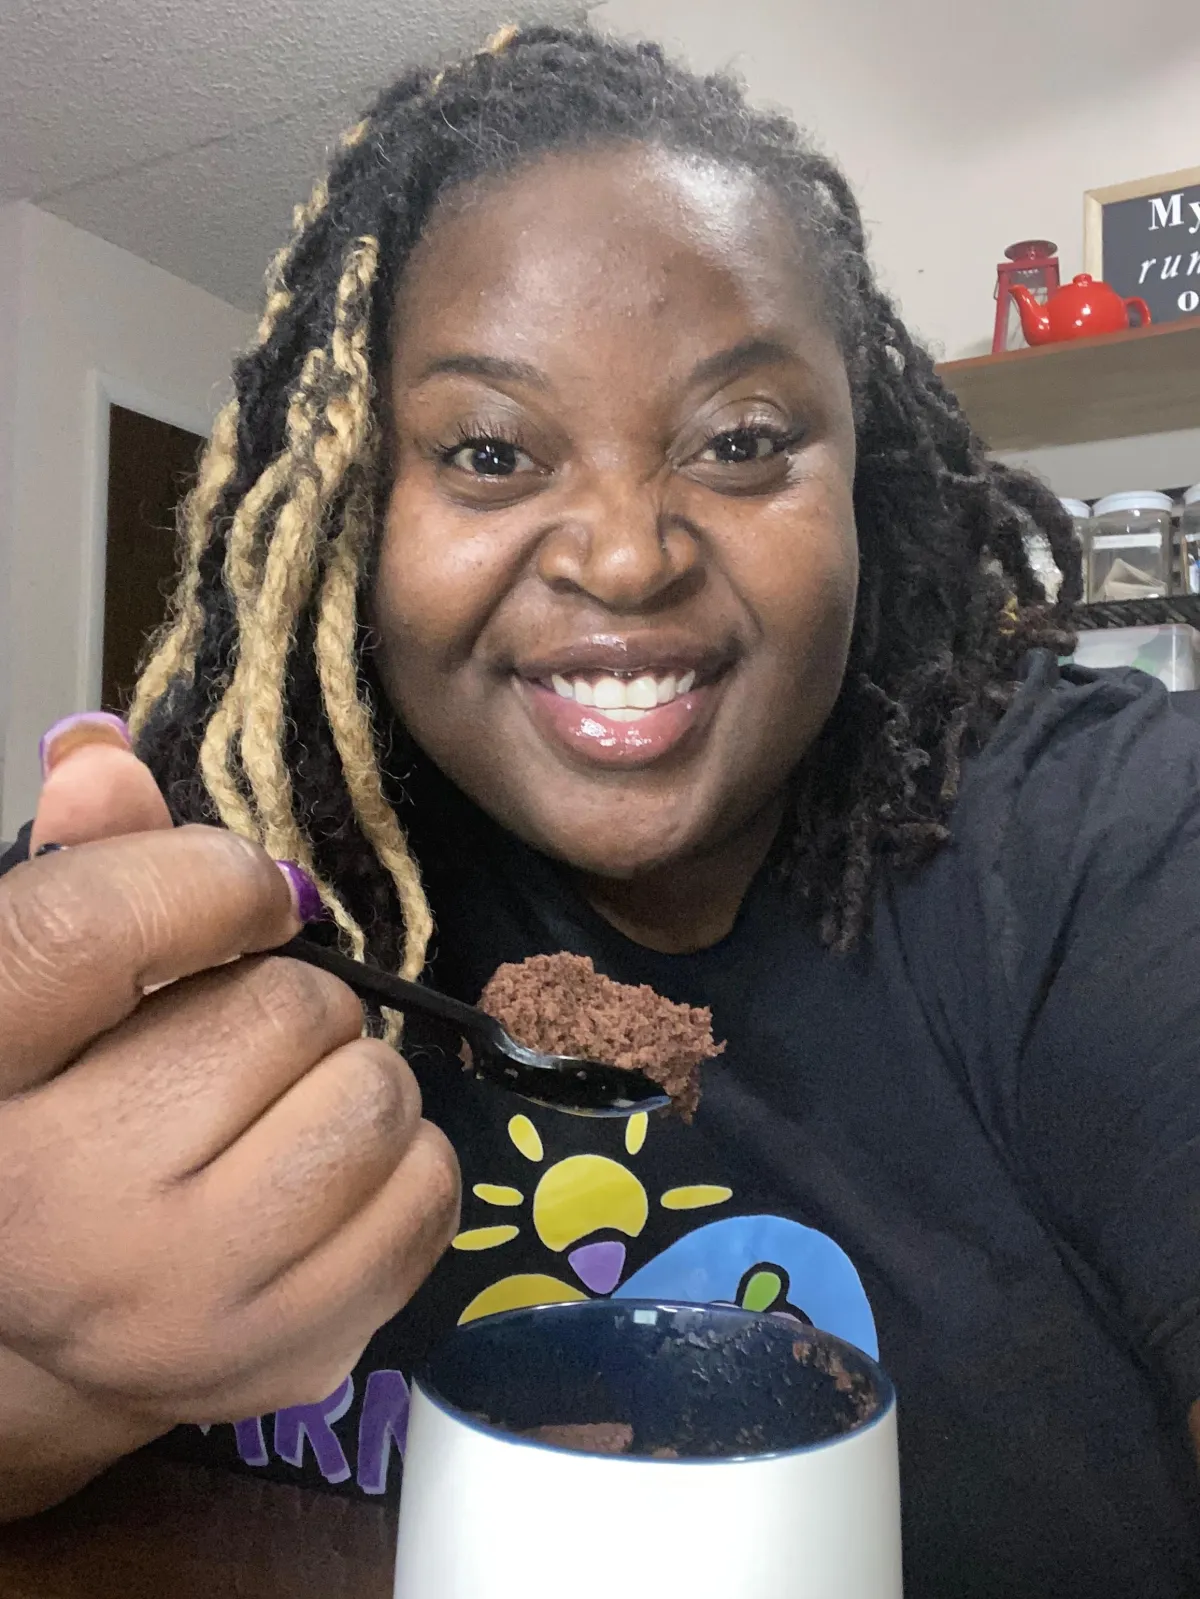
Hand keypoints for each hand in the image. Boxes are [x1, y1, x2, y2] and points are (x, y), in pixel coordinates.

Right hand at [0, 716, 459, 1512]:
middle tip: (242, 1042)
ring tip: (282, 1111)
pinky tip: (324, 1181)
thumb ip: (81, 868)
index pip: (85, 935)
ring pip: (374, 1098)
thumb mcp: (47, 992)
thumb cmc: (61, 1116)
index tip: (249, 895)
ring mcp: (173, 1298)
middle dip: (293, 999)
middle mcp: (50, 1205)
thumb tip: (102, 753)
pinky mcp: (279, 1355)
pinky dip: (405, 1164)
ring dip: (355, 1078)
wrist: (58, 1316)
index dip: (198, 883)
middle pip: (280, 1013)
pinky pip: (427, 1193)